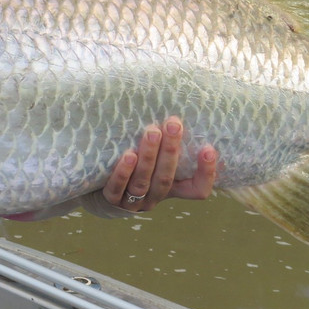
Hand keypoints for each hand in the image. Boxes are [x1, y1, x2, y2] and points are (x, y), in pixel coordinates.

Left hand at [102, 116, 217, 211]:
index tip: (209, 148)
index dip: (206, 173)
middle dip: (171, 151)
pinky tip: (129, 155)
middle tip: (174, 125)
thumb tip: (180, 105)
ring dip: (149, 156)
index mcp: (171, 190)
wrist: (100, 188)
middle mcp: (154, 198)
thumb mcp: (156, 157)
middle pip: (166, 179)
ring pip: (143, 182)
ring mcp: (132, 203)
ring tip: (152, 133)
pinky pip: (117, 188)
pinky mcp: (111, 201)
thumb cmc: (135, 164)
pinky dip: (123, 172)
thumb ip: (166, 142)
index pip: (198, 190)